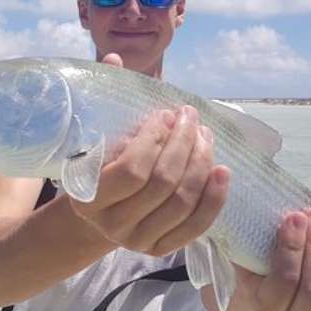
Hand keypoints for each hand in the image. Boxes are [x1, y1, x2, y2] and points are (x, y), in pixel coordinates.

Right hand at [68, 53, 229, 255]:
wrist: (98, 210)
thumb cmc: (99, 162)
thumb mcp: (94, 134)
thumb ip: (104, 98)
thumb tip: (115, 60)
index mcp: (88, 197)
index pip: (132, 170)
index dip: (155, 139)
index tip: (165, 115)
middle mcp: (111, 225)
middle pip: (163, 184)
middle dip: (183, 144)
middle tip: (190, 118)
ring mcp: (138, 241)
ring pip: (182, 202)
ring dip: (201, 163)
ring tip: (206, 136)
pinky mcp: (160, 250)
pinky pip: (196, 226)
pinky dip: (214, 198)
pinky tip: (222, 171)